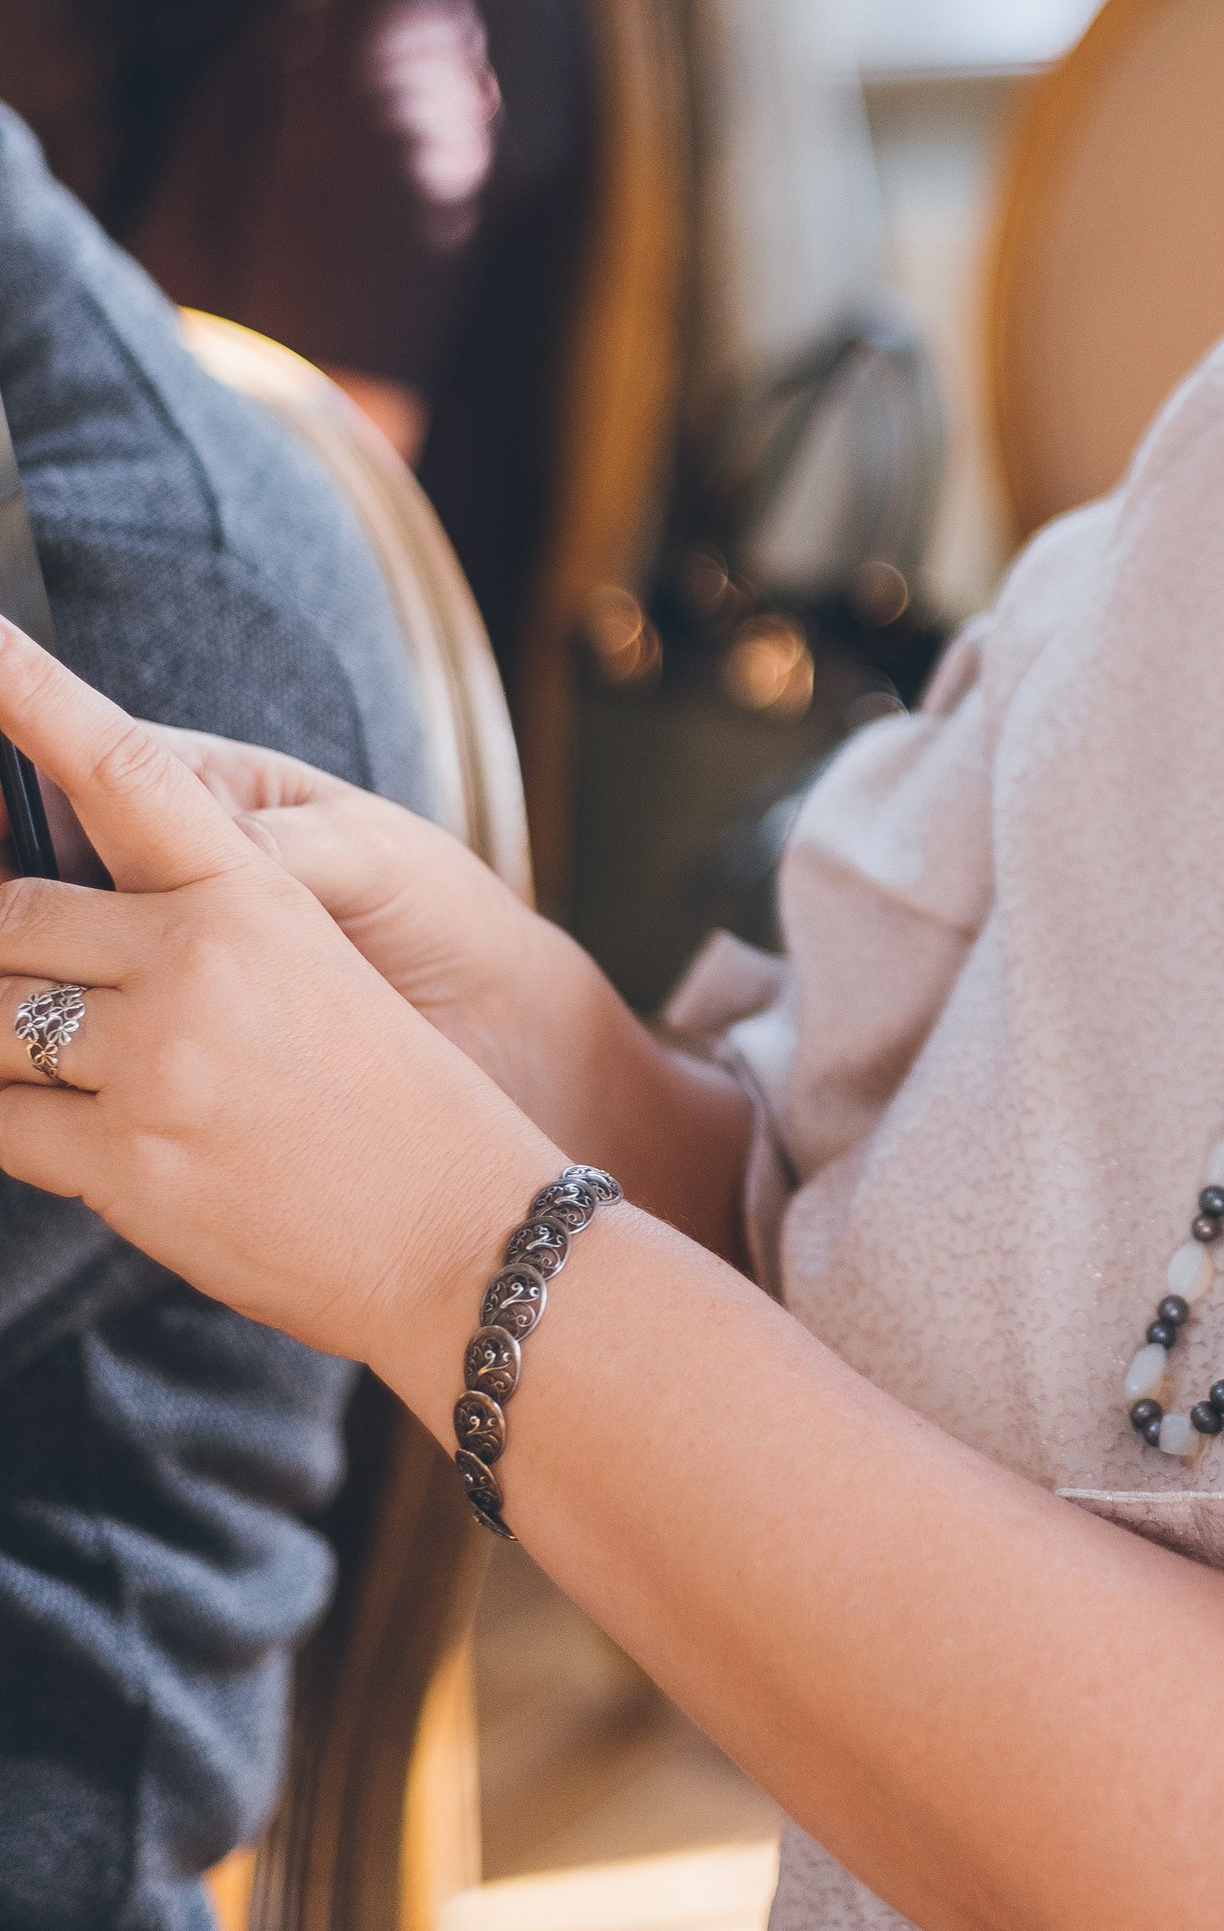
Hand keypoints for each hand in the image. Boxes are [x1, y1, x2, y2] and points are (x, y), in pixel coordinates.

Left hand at [0, 627, 553, 1371]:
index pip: (125, 767)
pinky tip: (65, 1135)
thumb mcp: (319, 975)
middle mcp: (197, 965)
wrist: (470, 1237)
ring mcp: (156, 1066)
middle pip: (10, 919)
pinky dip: (7, 1124)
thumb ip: (196, 928)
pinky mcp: (125, 1165)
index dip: (31, 694)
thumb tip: (54, 924)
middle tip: (20, 977)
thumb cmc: (399, 1106)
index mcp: (256, 896)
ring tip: (43, 1061)